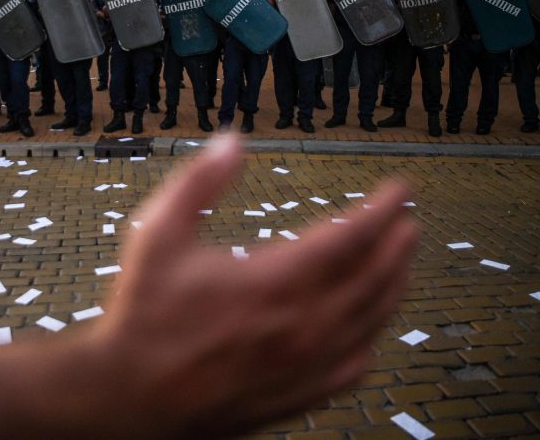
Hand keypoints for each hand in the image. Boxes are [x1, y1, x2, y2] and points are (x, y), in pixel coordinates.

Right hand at [89, 134, 418, 436]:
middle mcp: (301, 325)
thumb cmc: (143, 316)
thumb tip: (233, 140)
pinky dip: (372, 337)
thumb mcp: (157, 235)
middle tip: (408, 220)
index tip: (400, 190)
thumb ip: (198, 183)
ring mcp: (305, 365)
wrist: (131, 398)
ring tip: (403, 260)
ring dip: (395, 285)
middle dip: (398, 244)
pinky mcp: (299, 394)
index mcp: (273, 282)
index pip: (351, 238)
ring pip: (372, 320)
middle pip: (374, 278)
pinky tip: (371, 326)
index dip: (382, 210)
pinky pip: (355, 363)